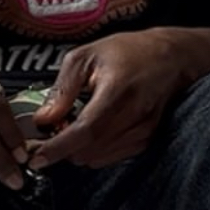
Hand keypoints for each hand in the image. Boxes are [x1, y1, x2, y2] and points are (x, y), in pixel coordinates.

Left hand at [29, 28, 209, 169]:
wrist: (172, 57)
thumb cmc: (130, 51)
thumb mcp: (86, 56)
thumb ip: (63, 89)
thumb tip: (43, 119)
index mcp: (118, 90)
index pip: (85, 130)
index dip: (58, 148)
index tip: (36, 158)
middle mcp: (135, 115)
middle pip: (89, 150)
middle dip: (63, 148)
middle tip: (49, 133)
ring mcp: (144, 130)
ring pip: (98, 158)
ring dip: (78, 150)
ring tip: (71, 127)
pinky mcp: (148, 140)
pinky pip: (112, 157)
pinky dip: (94, 150)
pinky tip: (90, 132)